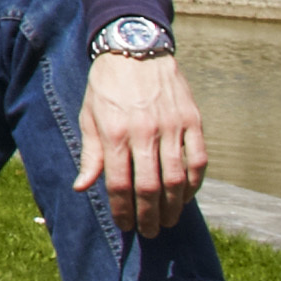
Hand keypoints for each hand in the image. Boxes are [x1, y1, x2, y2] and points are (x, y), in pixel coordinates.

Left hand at [77, 52, 207, 235]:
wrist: (135, 49)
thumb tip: (81, 188)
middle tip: (148, 231)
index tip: (124, 224)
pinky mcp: (193, 120)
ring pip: (177, 179)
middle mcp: (144, 132)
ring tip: (167, 221)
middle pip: (150, 187)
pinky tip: (186, 196)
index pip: (119, 183)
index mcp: (114, 133)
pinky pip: (199, 160)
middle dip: (149, 215)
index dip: (122, 210)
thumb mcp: (88, 117)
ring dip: (173, 207)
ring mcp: (172, 126)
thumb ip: (90, 155)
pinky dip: (194, 184)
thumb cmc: (107, 86)